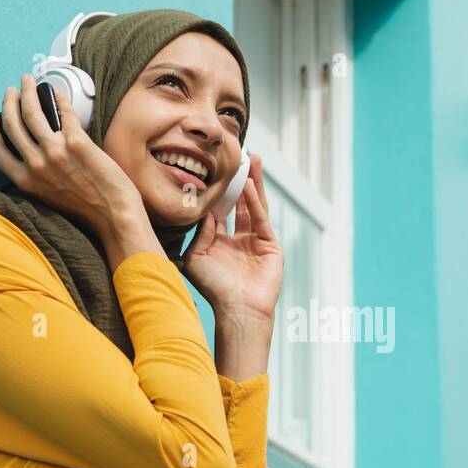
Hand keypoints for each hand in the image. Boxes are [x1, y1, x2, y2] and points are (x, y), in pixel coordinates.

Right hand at [0, 74, 160, 259]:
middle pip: (11, 124)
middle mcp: (35, 165)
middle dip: (8, 102)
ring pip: (32, 113)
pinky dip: (59, 98)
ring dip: (27, 92)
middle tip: (12, 90)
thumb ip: (37, 178)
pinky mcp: (77, 142)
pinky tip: (58, 93)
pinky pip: (64, 112)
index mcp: (26, 181)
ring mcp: (55, 151)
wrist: (115, 216)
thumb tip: (34, 153)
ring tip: (28, 82)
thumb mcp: (49, 198)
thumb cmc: (88, 211)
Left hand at [181, 154, 282, 323]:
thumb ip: (199, 233)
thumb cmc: (215, 289)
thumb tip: (206, 212)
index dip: (218, 193)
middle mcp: (240, 240)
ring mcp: (257, 241)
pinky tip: (250, 185)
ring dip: (253, 183)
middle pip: (240, 204)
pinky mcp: (270, 244)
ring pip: (254, 206)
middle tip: (238, 158)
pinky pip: (261, 218)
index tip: (213, 172)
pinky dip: (255, 201)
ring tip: (253, 161)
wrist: (237, 309)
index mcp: (221, 243)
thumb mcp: (196, 258)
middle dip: (239, 182)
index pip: (221, 211)